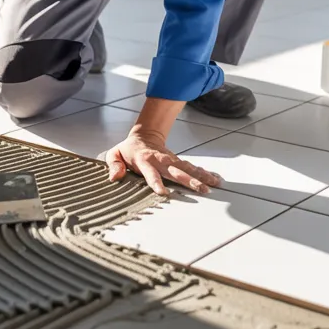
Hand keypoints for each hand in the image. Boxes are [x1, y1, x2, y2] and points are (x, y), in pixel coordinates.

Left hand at [103, 127, 222, 195]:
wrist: (144, 136)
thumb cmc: (129, 150)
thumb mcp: (115, 154)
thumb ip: (114, 165)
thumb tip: (115, 177)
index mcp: (144, 161)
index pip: (151, 173)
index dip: (157, 183)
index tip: (164, 193)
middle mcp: (161, 161)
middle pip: (176, 171)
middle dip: (189, 180)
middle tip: (200, 190)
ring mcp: (171, 161)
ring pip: (188, 168)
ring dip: (201, 176)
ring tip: (213, 185)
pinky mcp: (178, 162)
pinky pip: (192, 167)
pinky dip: (204, 173)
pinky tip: (215, 179)